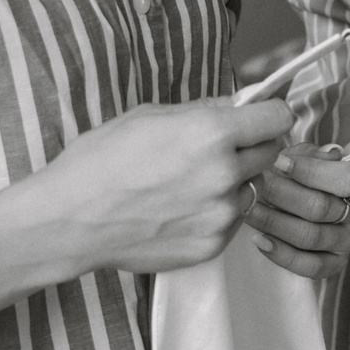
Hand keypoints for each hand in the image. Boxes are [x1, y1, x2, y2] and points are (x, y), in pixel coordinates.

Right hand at [0, 100, 290, 279]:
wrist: (70, 220)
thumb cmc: (101, 161)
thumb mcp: (150, 116)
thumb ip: (204, 111)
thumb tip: (237, 104)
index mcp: (212, 134)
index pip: (279, 118)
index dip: (270, 115)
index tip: (261, 118)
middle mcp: (225, 174)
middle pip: (271, 153)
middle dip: (253, 147)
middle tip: (218, 150)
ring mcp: (221, 214)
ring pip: (252, 189)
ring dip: (234, 183)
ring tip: (188, 184)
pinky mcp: (212, 245)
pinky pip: (232, 221)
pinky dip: (215, 213)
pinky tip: (179, 209)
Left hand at [244, 146, 349, 278]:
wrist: (300, 197)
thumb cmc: (303, 172)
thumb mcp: (306, 154)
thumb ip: (311, 155)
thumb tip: (320, 156)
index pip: (347, 178)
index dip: (310, 171)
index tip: (277, 162)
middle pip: (322, 207)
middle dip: (281, 195)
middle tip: (254, 186)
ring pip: (311, 236)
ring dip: (274, 223)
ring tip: (248, 210)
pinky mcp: (336, 263)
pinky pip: (310, 266)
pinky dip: (281, 254)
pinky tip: (259, 239)